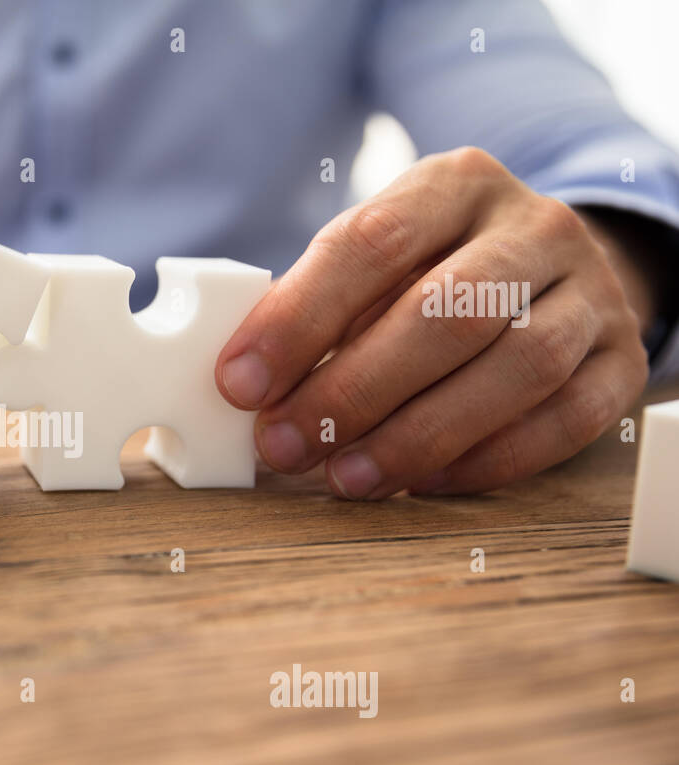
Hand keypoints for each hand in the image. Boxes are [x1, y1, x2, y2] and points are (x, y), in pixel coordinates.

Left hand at [215, 147, 650, 497]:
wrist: (550, 269)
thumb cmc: (432, 273)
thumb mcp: (375, 263)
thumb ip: (317, 309)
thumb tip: (245, 384)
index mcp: (456, 184)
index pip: (372, 242)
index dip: (299, 319)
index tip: (240, 383)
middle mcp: (535, 226)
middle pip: (448, 310)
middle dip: (354, 390)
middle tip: (286, 446)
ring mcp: (591, 291)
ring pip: (517, 367)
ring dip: (418, 436)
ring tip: (346, 479)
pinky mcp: (620, 359)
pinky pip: (564, 420)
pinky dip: (487, 460)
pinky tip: (420, 483)